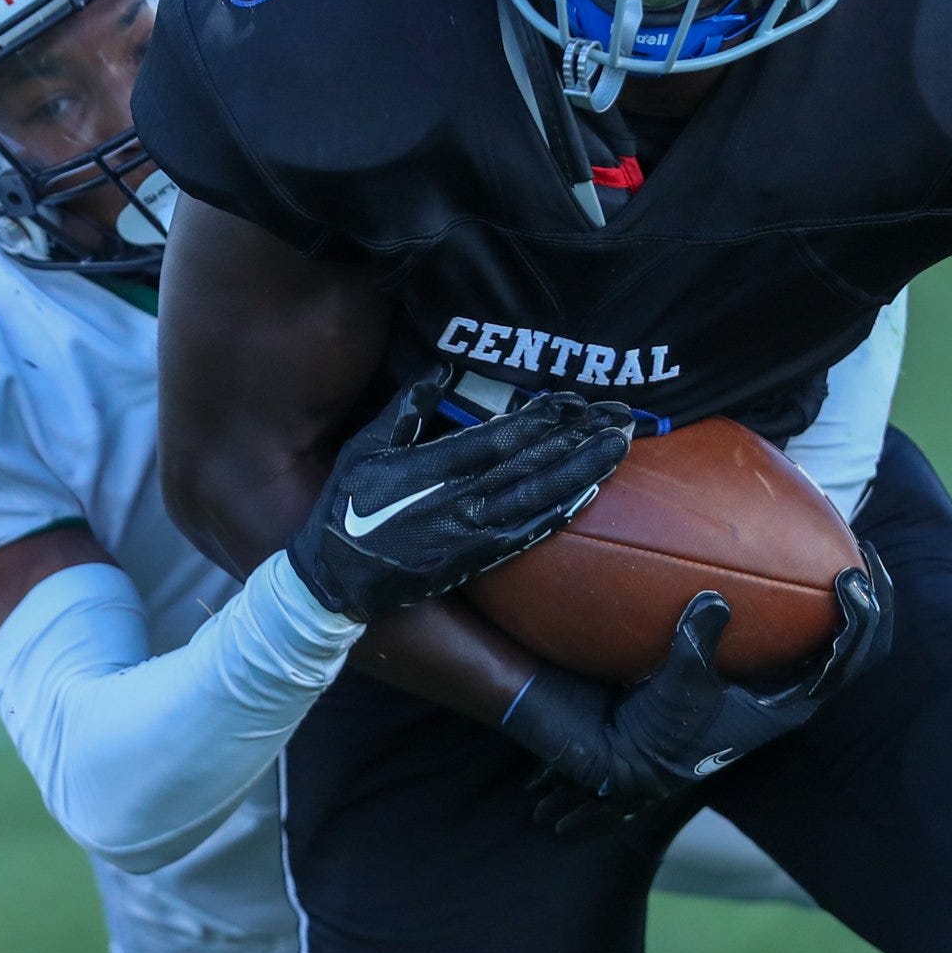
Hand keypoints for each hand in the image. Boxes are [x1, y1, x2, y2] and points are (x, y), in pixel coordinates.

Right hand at [288, 371, 631, 622]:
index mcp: (429, 469)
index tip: (574, 398)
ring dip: (583, 469)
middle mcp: (456, 501)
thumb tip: (440, 370)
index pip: (498, 438)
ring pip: (538, 497)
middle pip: (531, 464)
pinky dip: (562, 513)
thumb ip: (404, 409)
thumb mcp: (364, 448)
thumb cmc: (345, 509)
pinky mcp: (475, 561)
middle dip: (578, 437)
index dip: (540, 418)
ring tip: (618, 445)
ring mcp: (470, 534)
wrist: (332, 582)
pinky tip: (591, 492)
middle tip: (619, 414)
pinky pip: (529, 535)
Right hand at [506, 551, 891, 833]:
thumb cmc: (662, 732)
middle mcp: (796, 692)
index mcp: (792, 705)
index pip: (850, 659)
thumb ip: (697, 648)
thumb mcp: (679, 692)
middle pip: (858, 645)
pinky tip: (786, 564)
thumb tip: (714, 598)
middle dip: (872, 601)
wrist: (635, 756)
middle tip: (866, 553)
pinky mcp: (754, 669)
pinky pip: (794, 631)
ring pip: (834, 638)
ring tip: (842, 552)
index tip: (852, 576)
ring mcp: (779, 680)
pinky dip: (802, 600)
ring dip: (845, 600)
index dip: (863, 617)